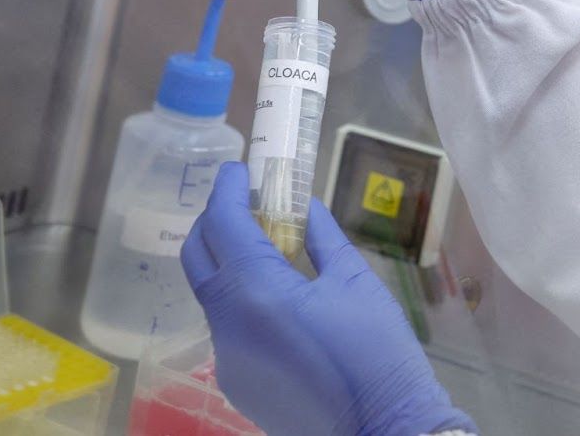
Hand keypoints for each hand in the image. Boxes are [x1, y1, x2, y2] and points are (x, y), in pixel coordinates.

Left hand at [182, 163, 476, 435]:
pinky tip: (281, 300)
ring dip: (230, 261)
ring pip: (212, 294)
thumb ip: (322, 239)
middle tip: (246, 201)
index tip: (238, 169)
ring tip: (271, 247)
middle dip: (215, 221)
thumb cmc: (378, 352)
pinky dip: (242, 300)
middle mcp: (227, 325)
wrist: (381, 430)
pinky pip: (228, 327)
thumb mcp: (355, 283)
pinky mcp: (235, 382)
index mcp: (257, 292)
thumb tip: (304, 209)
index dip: (227, 190)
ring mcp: (226, 358)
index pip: (224, 225)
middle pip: (198, 257)